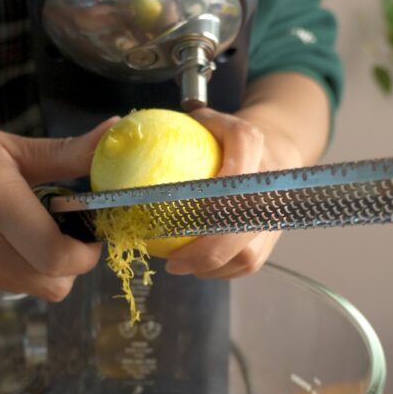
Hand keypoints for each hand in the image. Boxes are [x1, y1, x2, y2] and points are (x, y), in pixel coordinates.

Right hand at [0, 119, 116, 298]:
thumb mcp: (6, 146)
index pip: (55, 254)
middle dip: (70, 265)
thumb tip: (115, 134)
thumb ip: (65, 153)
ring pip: (30, 289)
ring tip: (22, 232)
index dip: (85, 255)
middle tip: (64, 236)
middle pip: (51, 282)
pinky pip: (4, 289)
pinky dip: (13, 272)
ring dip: (41, 268)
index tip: (91, 237)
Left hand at [165, 73, 329, 279]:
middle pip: (243, 223)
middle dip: (207, 250)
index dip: (214, 184)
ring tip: (179, 266)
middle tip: (172, 263)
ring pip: (248, 253)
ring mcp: (274, 213)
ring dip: (210, 266)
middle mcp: (269, 181)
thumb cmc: (222, 140)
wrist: (274, 151)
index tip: (182, 211)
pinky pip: (247, 264)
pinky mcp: (273, 236)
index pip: (237, 158)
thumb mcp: (203, 122)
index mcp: (253, 144)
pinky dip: (219, 270)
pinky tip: (194, 268)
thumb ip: (173, 128)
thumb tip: (118, 131)